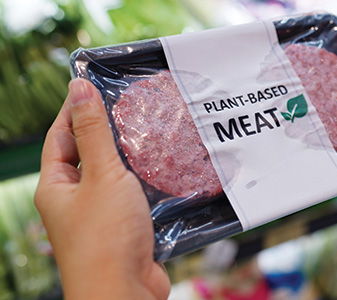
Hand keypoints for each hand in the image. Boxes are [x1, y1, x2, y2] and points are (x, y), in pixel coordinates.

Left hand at [34, 79, 169, 299]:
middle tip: (132, 106)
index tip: (93, 84)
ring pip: (117, 178)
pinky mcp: (127, 231)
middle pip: (89, 155)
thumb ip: (94, 132)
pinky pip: (136, 199)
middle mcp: (75, 201)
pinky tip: (167, 172)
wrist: (124, 293)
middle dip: (108, 132)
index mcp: (56, 187)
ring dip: (133, 159)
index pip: (61, 136)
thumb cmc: (105, 237)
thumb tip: (78, 88)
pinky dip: (149, 185)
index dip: (75, 109)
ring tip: (154, 134)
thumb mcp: (101, 175)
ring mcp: (101, 217)